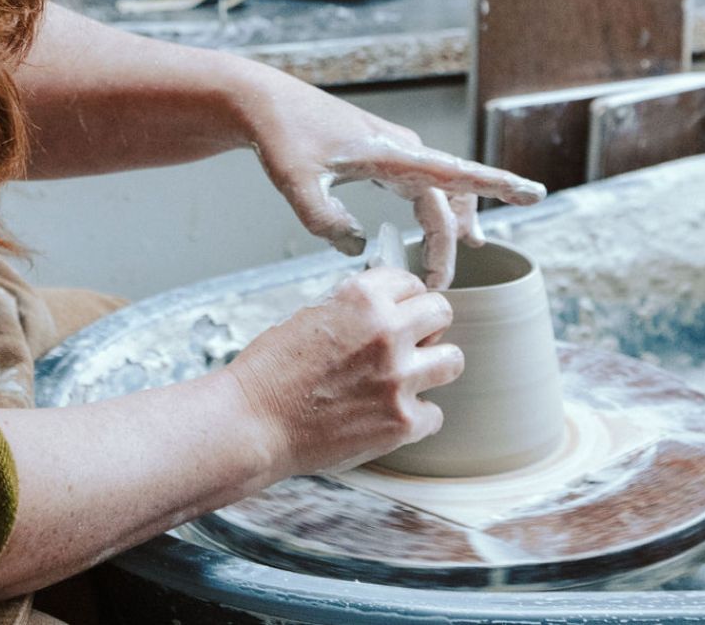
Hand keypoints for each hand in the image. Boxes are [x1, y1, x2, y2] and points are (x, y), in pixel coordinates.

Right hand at [228, 266, 460, 477]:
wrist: (253, 423)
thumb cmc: (271, 372)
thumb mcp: (311, 315)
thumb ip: (354, 308)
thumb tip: (383, 306)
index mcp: (361, 298)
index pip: (411, 282)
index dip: (404, 297)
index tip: (402, 310)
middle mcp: (386, 332)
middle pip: (441, 313)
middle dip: (427, 325)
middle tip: (412, 341)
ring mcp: (398, 379)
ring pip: (452, 361)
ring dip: (432, 367)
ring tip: (408, 377)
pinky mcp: (401, 423)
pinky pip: (435, 414)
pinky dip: (416, 417)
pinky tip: (390, 415)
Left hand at [243, 71, 543, 288]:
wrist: (265, 104)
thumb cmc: (282, 136)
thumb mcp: (296, 181)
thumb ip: (324, 218)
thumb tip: (356, 248)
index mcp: (391, 153)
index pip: (455, 173)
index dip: (497, 185)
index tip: (534, 192)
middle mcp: (401, 149)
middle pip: (446, 200)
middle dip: (451, 243)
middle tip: (439, 285)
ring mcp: (393, 149)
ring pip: (439, 192)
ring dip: (450, 226)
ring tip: (459, 259)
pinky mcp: (380, 153)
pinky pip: (421, 185)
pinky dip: (434, 210)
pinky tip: (436, 230)